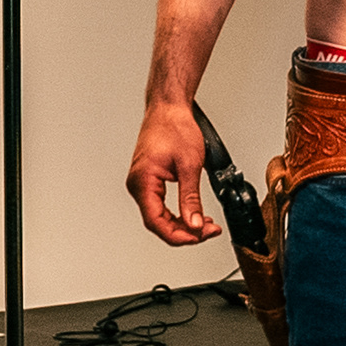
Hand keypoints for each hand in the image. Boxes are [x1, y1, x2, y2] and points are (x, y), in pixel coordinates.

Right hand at [127, 99, 219, 247]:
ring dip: (182, 223)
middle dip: (184, 232)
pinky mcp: (149, 180)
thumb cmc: (174, 127)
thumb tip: (194, 224)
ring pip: (159, 216)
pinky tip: (193, 214)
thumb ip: (191, 198)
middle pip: (158, 223)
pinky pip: (160, 205)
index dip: (179, 236)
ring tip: (205, 224)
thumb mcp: (190, 165)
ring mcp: (142, 183)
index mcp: (143, 181)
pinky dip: (177, 212)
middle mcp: (138, 184)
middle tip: (208, 231)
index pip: (156, 222)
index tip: (199, 237)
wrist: (169, 108)